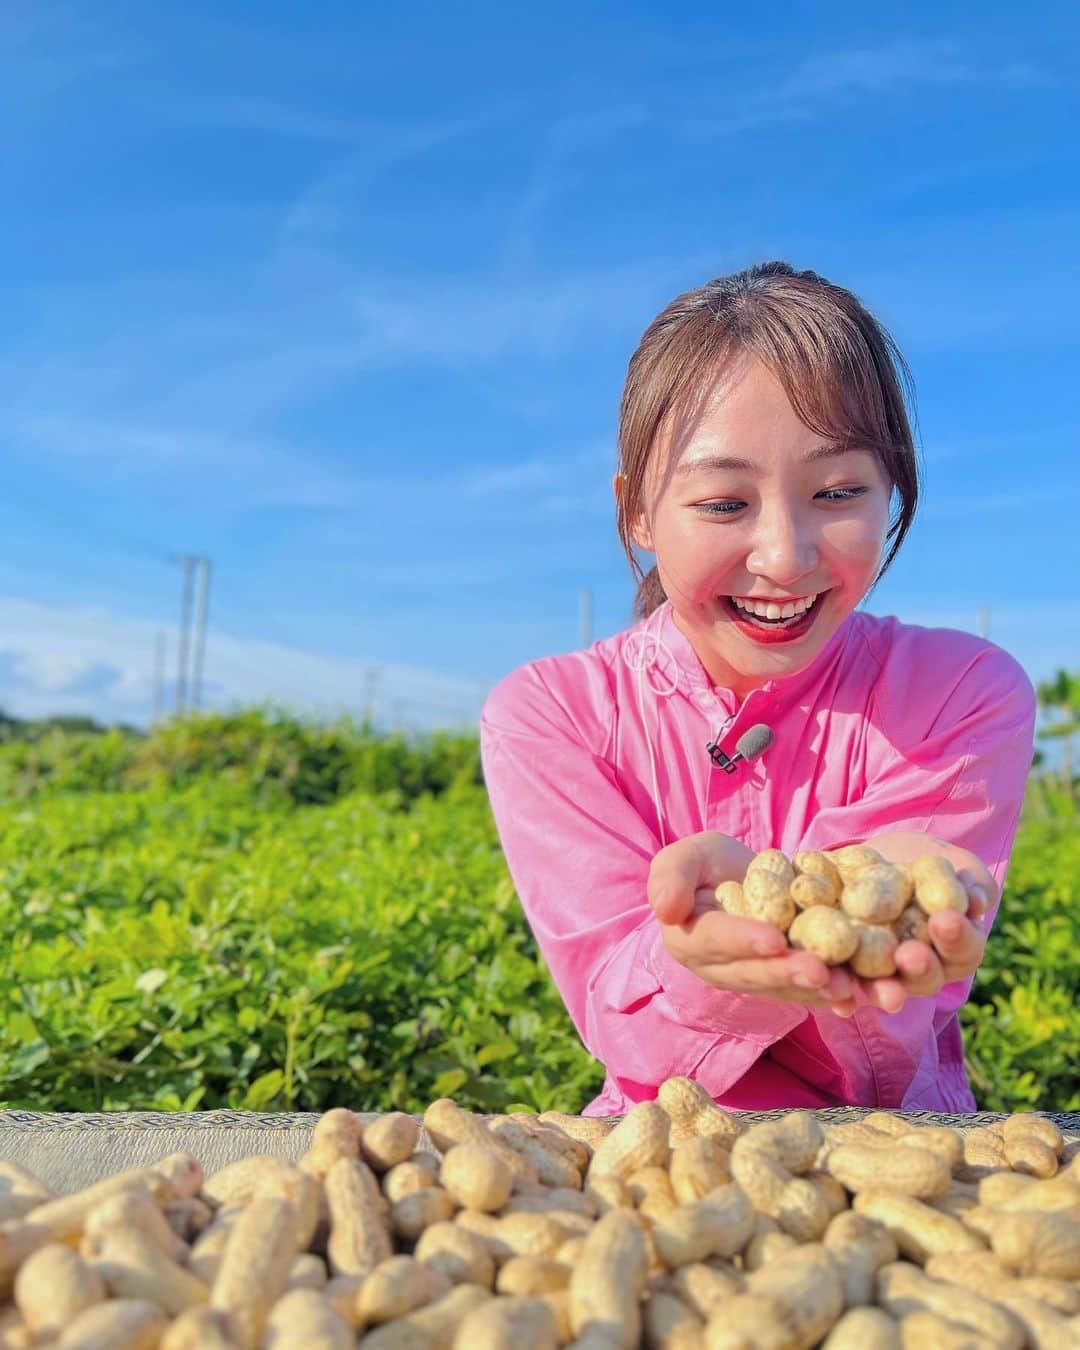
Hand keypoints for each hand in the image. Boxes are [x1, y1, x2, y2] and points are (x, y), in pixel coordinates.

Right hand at [648, 833, 859, 1014]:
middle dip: (788, 972)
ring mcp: (755, 980)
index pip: (718, 940)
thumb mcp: (685, 857)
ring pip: (786, 988)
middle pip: (756, 973)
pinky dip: (833, 995)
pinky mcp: (784, 982)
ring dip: (817, 990)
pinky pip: (808, 991)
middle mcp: (721, 969)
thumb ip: (671, 876)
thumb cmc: (706, 865)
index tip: (773, 940)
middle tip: (819, 970)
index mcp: (692, 939)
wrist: (738, 880)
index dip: (745, 940)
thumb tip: (665, 909)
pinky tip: (860, 996)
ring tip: (847, 987)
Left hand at [848, 833, 996, 1013]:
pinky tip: (838, 1001)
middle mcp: (916, 970)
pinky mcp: (841, 965)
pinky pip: (841, 987)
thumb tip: (976, 900)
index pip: (962, 950)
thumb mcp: (952, 866)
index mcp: (952, 949)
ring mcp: (878, 973)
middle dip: (920, 969)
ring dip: (881, 991)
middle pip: (923, 979)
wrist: (876, 861)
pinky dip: (840, 996)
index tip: (946, 919)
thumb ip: (970, 882)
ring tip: (878, 986)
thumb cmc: (925, 867)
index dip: (957, 939)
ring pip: (882, 990)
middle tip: (911, 955)